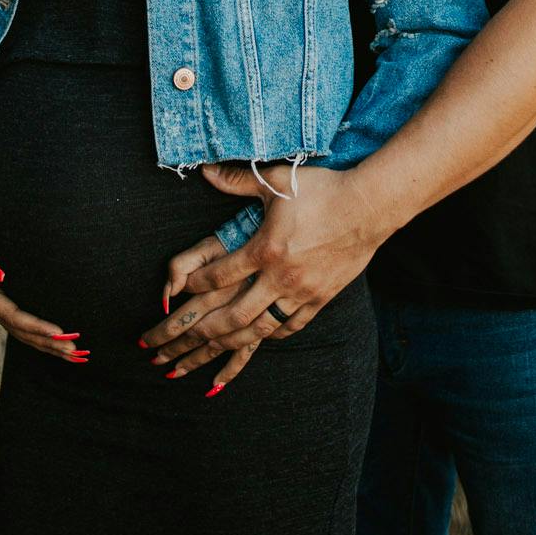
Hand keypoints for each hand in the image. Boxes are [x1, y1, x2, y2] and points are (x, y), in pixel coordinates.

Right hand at [0, 225, 86, 361]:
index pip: (13, 316)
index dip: (36, 326)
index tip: (58, 332)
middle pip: (22, 332)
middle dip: (49, 343)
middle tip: (76, 350)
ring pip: (24, 334)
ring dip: (49, 346)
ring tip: (76, 355)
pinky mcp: (0, 305)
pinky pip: (23, 326)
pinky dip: (42, 337)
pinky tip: (58, 343)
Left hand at [139, 162, 388, 378]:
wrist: (369, 207)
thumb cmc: (323, 189)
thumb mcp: (276, 179)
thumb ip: (237, 180)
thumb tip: (205, 171)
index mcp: (265, 249)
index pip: (218, 275)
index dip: (192, 286)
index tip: (174, 294)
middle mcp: (279, 278)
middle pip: (230, 316)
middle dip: (195, 334)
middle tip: (165, 348)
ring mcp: (300, 293)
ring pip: (257, 330)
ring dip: (225, 346)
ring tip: (201, 362)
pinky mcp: (319, 300)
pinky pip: (288, 327)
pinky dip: (267, 336)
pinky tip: (254, 341)